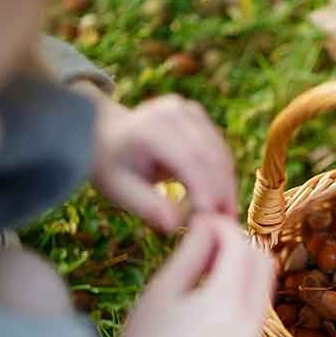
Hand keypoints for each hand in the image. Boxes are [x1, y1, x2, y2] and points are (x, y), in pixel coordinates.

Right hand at [58, 214, 273, 336]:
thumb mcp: (163, 287)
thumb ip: (193, 250)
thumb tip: (211, 220)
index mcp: (224, 305)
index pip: (240, 247)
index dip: (222, 226)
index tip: (199, 218)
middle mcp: (248, 321)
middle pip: (261, 258)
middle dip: (238, 240)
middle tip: (205, 235)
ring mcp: (253, 335)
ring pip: (264, 278)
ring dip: (244, 260)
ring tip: (205, 257)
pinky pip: (258, 299)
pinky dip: (243, 281)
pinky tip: (211, 280)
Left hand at [89, 90, 236, 231]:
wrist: (107, 135)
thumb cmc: (112, 166)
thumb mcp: (120, 190)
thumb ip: (147, 207)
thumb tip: (174, 226)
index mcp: (149, 128)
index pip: (188, 158)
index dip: (205, 189)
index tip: (213, 218)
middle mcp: (171, 112)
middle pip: (208, 154)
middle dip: (221, 190)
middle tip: (228, 221)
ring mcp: (187, 110)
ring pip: (219, 152)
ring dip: (227, 184)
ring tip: (227, 213)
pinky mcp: (197, 116)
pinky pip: (218, 148)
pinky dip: (223, 174)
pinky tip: (222, 197)